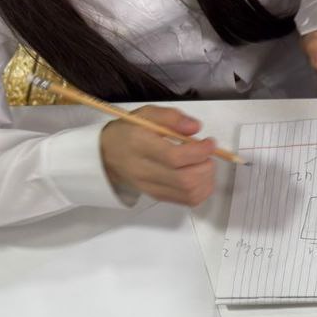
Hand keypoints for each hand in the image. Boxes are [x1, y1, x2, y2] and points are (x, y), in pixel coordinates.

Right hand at [99, 106, 217, 206]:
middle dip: (205, 166)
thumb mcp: (146, 115)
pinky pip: (187, 201)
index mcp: (139, 145)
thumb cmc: (129, 132)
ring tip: (204, 164)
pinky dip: (202, 190)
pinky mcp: (157, 197)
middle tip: (207, 154)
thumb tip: (196, 127)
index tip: (210, 143)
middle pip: (185, 179)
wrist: (107, 155)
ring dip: (206, 179)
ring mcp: (151, 187)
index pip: (174, 157)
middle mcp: (144, 170)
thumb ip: (171, 117)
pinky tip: (201, 176)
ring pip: (189, 193)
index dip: (199, 151)